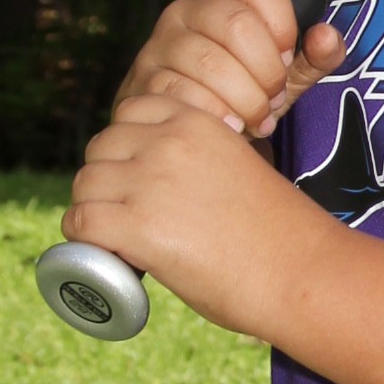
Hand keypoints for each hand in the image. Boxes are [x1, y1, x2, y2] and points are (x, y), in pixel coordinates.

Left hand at [61, 91, 314, 333]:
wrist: (303, 271)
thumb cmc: (280, 231)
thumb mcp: (238, 167)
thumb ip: (200, 161)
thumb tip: (166, 188)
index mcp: (197, 121)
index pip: (131, 111)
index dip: (127, 146)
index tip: (138, 177)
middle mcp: (168, 142)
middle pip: (100, 147)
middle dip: (105, 180)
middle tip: (125, 215)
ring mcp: (150, 182)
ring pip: (84, 185)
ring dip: (91, 210)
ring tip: (115, 238)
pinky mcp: (138, 226)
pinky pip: (80, 222)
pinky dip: (83, 241)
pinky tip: (103, 254)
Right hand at [115, 0, 344, 139]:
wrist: (183, 124)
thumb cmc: (238, 89)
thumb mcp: (281, 73)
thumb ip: (312, 57)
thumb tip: (327, 37)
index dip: (285, 28)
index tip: (286, 60)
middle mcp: (187, 8)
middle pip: (238, 25)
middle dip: (266, 72)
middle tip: (273, 98)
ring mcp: (160, 42)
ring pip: (211, 63)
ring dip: (245, 100)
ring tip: (255, 117)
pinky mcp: (144, 80)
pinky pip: (184, 94)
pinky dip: (217, 115)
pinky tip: (230, 126)